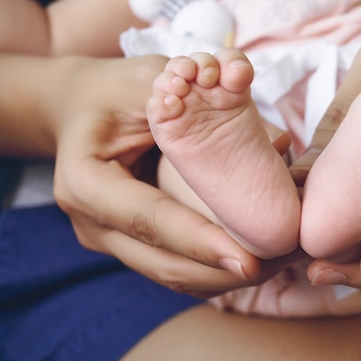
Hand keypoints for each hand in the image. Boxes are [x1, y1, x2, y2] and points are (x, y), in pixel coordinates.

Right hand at [50, 55, 291, 297]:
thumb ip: (208, 108)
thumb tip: (281, 143)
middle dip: (226, 272)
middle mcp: (91, 223)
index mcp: (85, 181)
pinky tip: (256, 260)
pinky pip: (175, 269)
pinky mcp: (128, 246)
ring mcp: (108, 240)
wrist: (77, 109)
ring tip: (279, 265)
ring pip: (173, 277)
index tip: (252, 261)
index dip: (201, 243)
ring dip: (227, 278)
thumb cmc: (115, 91)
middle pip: (164, 265)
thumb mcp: (155, 82)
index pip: (151, 220)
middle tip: (283, 264)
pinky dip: (215, 270)